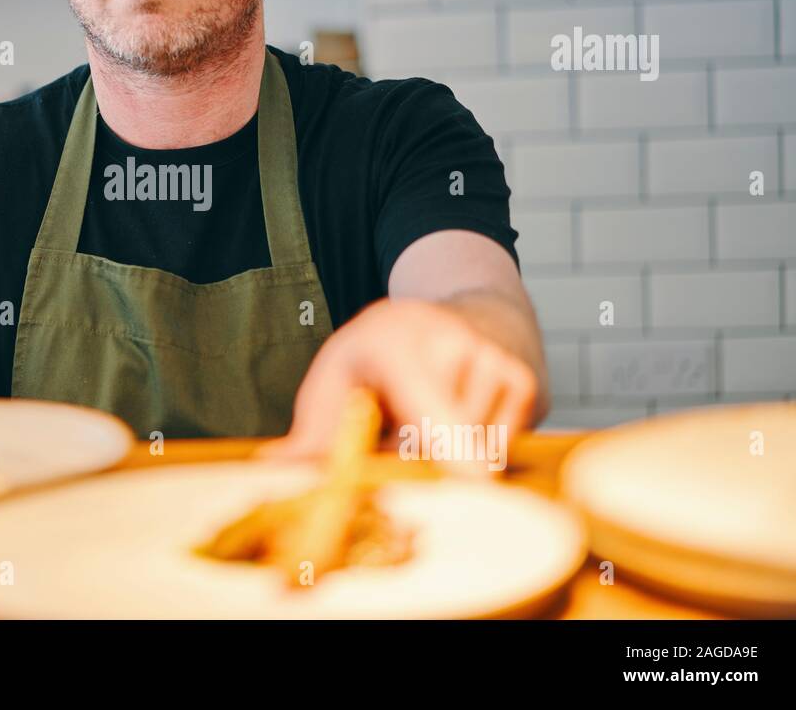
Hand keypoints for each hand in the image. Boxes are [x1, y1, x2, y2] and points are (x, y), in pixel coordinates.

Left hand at [260, 298, 538, 460]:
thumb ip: (309, 435)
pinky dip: (479, 449)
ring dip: (448, 457)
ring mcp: (492, 358)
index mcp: (390, 341)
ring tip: (426, 419)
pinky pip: (504, 447)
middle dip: (421, 467)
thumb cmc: (375, 362)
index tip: (470, 480)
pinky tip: (460, 414)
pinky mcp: (524, 379)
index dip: (445, 438)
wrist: (445, 316)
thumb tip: (271, 470)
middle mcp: (450, 340)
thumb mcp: (334, 382)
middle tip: (397, 443)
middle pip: (449, 443)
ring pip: (475, 451)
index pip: (424, 399)